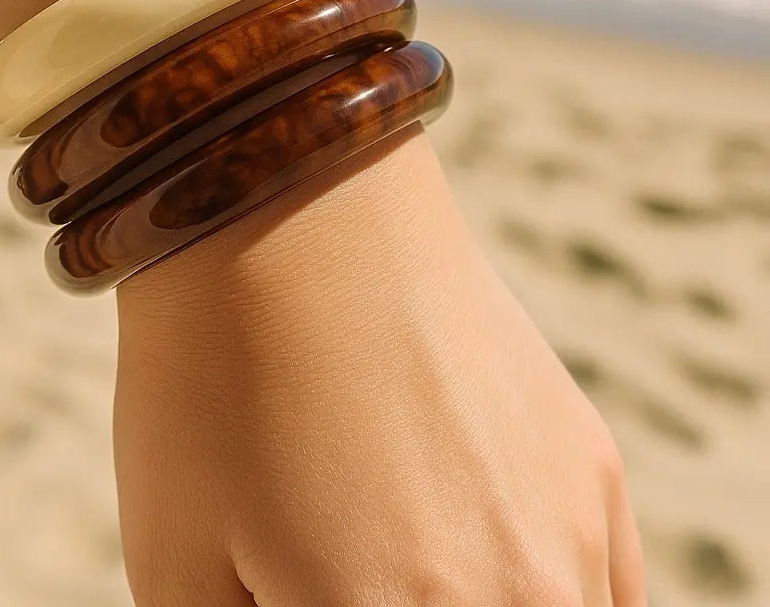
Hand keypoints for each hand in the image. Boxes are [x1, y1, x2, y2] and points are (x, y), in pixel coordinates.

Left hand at [113, 130, 645, 605]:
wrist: (294, 210)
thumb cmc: (214, 381)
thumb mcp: (177, 564)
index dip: (313, 603)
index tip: (300, 576)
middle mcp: (514, 601)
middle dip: (388, 602)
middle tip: (342, 563)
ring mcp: (569, 535)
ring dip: (479, 606)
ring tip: (402, 558)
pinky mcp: (591, 467)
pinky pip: (600, 592)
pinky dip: (546, 600)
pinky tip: (491, 575)